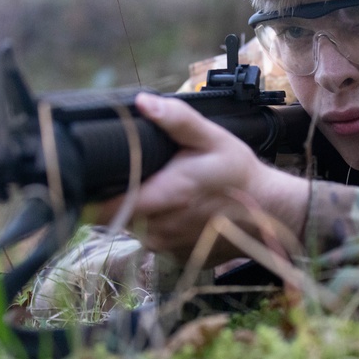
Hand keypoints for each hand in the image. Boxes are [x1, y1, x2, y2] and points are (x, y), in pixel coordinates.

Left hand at [96, 93, 309, 263]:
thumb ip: (176, 120)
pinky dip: (154, 223)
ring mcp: (166, 247)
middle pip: (112, 217)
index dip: (90, 193)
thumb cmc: (239, 174)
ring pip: (130, 227)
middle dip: (115, 195)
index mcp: (164, 197)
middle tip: (131, 173)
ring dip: (135, 209)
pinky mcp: (174, 256)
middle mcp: (160, 229)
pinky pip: (150, 238)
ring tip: (157, 187)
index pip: (103, 207)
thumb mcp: (212, 138)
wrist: (269, 212)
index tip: (90, 175)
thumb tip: (142, 103)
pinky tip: (173, 207)